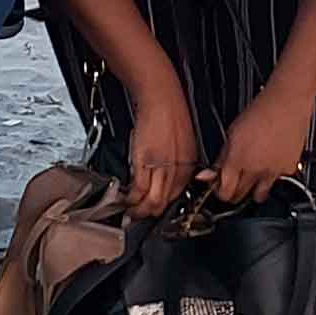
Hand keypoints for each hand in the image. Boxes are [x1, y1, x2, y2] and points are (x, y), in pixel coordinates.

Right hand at [118, 64, 197, 218]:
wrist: (162, 97)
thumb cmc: (171, 113)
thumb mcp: (183, 141)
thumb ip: (178, 160)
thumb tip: (168, 173)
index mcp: (188, 164)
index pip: (177, 192)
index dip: (164, 204)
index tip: (154, 207)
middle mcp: (177, 168)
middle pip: (165, 201)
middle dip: (151, 213)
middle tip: (140, 216)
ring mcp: (161, 166)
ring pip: (153, 200)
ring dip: (140, 210)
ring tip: (131, 213)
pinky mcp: (145, 161)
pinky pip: (139, 188)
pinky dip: (132, 198)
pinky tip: (127, 200)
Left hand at [208, 81, 311, 205]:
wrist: (287, 103)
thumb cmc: (260, 112)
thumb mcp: (232, 133)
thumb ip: (220, 158)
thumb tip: (207, 175)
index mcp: (237, 160)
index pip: (224, 192)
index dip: (219, 191)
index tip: (218, 186)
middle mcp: (255, 170)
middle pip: (239, 197)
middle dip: (233, 191)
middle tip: (233, 179)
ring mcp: (273, 172)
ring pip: (259, 196)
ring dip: (252, 190)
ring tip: (251, 175)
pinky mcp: (288, 170)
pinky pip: (277, 183)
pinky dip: (271, 178)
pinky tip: (268, 164)